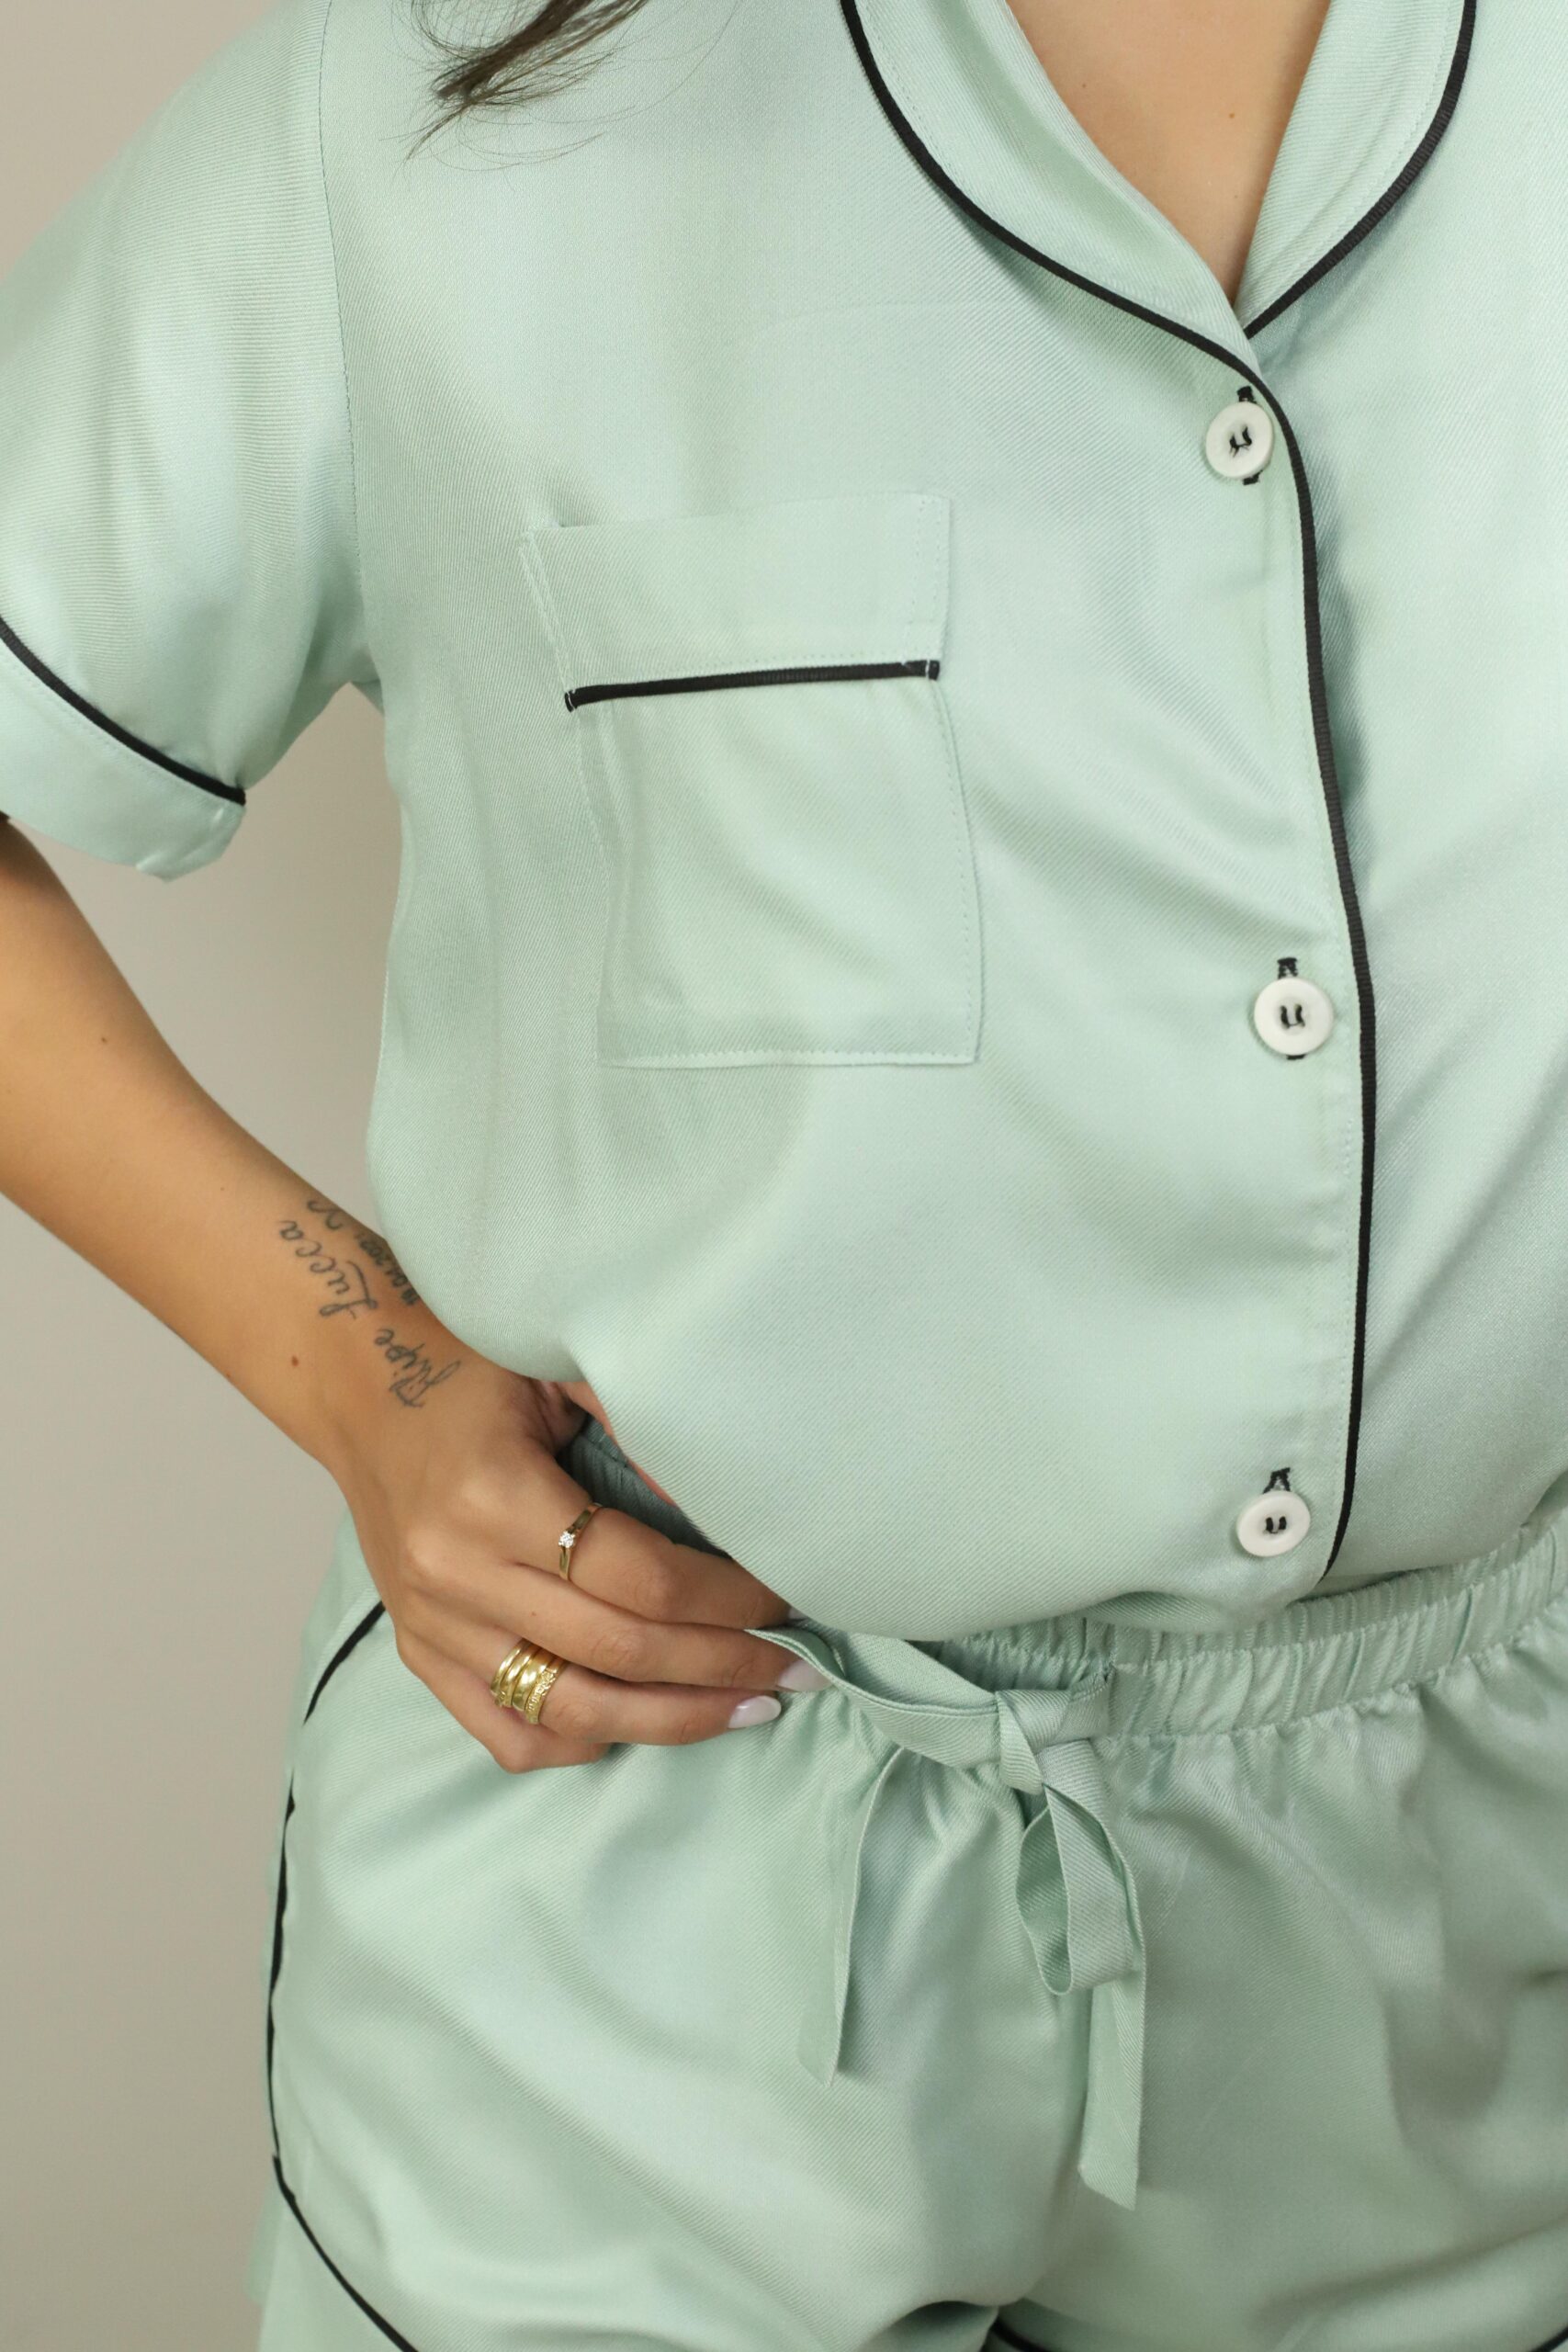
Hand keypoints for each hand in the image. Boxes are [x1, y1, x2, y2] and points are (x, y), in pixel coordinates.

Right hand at [324, 1340, 818, 1771]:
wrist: (359, 1385)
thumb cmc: (468, 1365)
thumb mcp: (554, 1367)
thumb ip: (638, 1426)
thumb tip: (733, 1502)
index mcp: (493, 1496)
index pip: (640, 1577)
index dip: (728, 1597)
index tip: (788, 1594)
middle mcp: (457, 1573)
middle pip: (619, 1650)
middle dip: (723, 1664)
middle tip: (798, 1666)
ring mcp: (434, 1625)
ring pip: (573, 1708)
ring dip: (674, 1720)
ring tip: (750, 1708)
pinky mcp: (421, 1653)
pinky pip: (509, 1732)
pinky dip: (584, 1738)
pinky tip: (648, 1723)